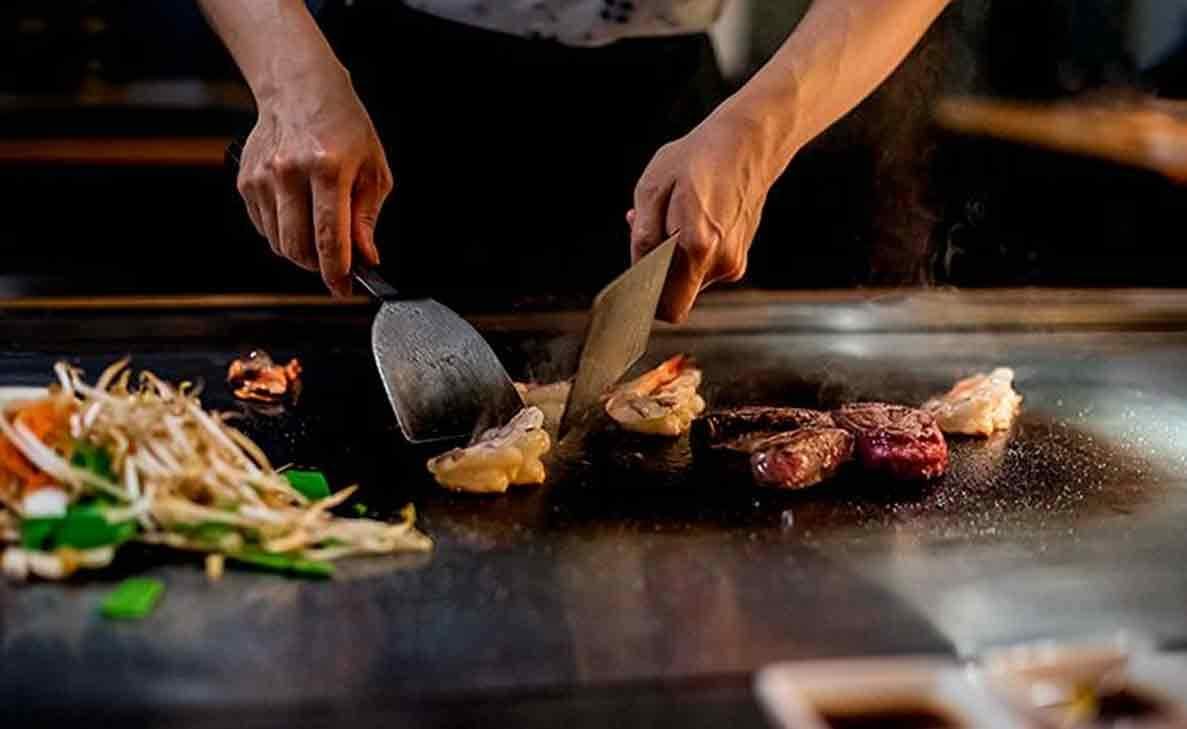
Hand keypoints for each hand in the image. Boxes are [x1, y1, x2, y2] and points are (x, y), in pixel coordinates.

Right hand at [237, 62, 391, 294]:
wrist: (301, 89)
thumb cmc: (344, 127)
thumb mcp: (372, 170)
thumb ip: (366, 219)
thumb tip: (365, 258)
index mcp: (328, 168)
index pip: (329, 237)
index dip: (336, 272)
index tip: (343, 290)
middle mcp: (290, 172)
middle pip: (298, 247)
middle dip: (318, 266)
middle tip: (335, 264)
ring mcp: (263, 177)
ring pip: (279, 243)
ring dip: (301, 252)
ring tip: (319, 235)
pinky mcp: (246, 181)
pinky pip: (265, 228)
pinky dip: (283, 234)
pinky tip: (299, 215)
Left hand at [629, 112, 774, 322]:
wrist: (747, 143)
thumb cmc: (698, 160)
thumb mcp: (652, 189)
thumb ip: (643, 237)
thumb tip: (639, 269)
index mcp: (699, 248)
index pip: (670, 308)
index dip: (649, 301)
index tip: (636, 281)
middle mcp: (722, 263)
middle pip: (676, 290)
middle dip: (657, 267)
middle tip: (650, 228)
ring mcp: (734, 261)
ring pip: (689, 276)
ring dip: (672, 255)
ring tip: (671, 215)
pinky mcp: (739, 255)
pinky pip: (703, 264)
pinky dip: (689, 248)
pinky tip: (688, 217)